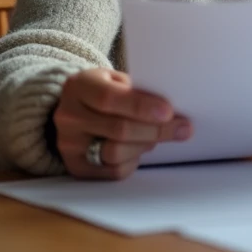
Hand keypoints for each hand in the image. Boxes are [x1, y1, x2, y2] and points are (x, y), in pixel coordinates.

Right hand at [53, 68, 190, 179]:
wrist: (74, 111)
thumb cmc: (104, 92)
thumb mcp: (114, 80)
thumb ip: (136, 90)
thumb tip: (171, 111)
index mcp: (78, 86)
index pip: (109, 98)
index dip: (140, 107)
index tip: (168, 112)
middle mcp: (68, 116)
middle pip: (118, 129)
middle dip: (156, 130)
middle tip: (183, 128)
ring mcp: (69, 144)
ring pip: (116, 152)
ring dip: (146, 145)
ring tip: (158, 136)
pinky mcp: (76, 167)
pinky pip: (113, 171)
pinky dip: (133, 160)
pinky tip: (139, 148)